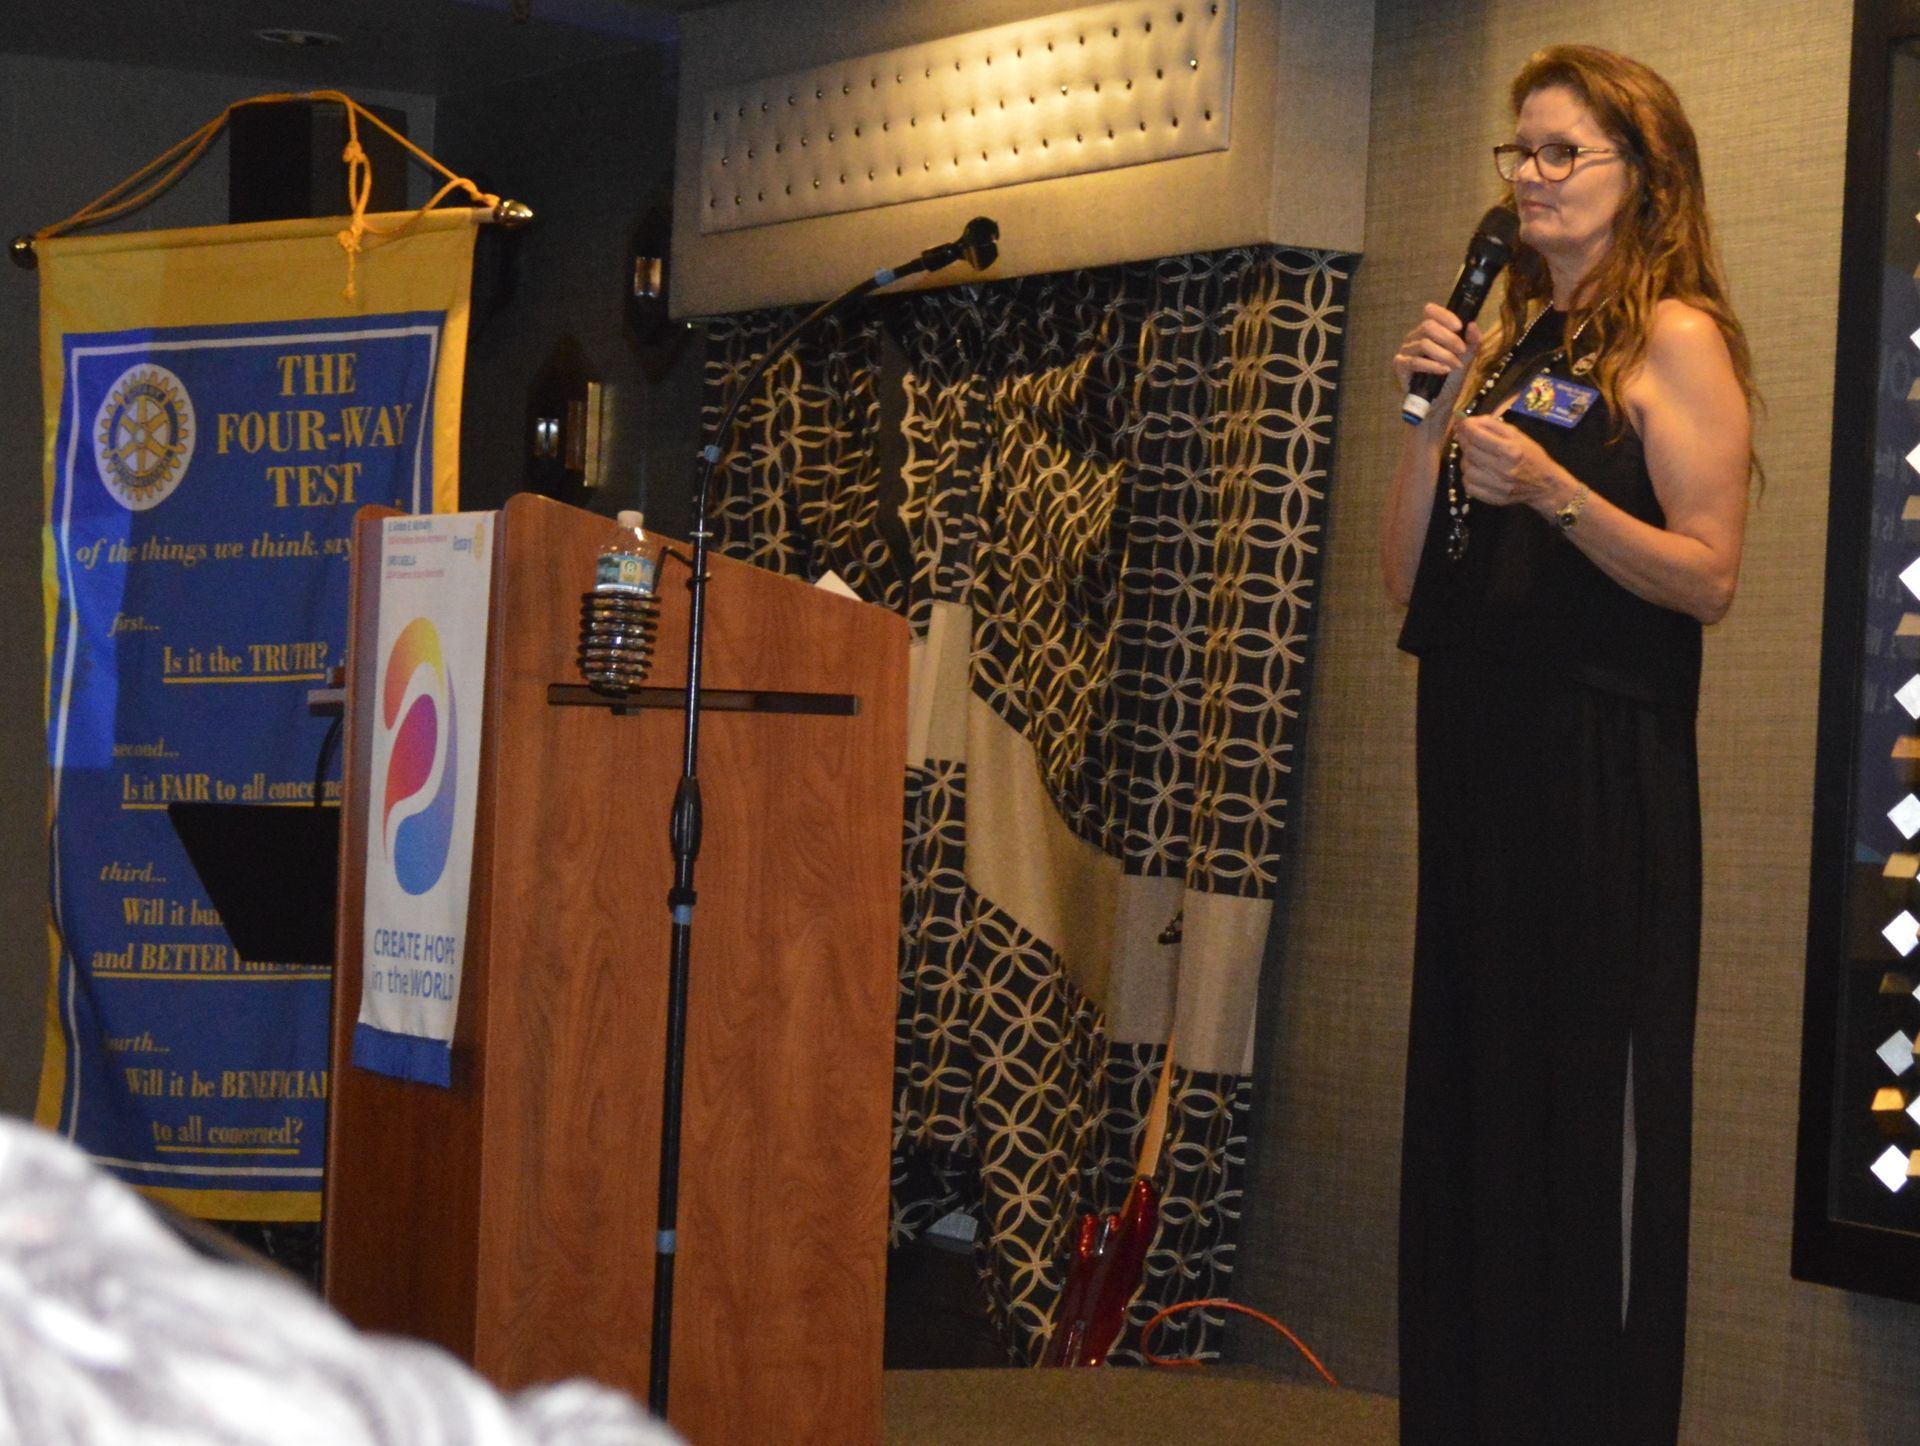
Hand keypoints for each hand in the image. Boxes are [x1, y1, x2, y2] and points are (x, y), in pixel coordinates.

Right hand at [1392, 304, 1482, 418]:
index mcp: (1428, 331)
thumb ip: (1472, 341)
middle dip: (1448, 338)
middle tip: (1461, 351)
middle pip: (1427, 326)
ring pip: (1423, 344)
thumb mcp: (1466, 357)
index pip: (1430, 311)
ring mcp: (1405, 351)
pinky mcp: (1400, 367)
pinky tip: (1444, 370)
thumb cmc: (1450, 379)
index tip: (1459, 327)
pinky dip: (1432, 365)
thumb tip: (1472, 325)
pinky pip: (1415, 362)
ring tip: (1455, 365)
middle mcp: (1414, 337)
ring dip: (1444, 354)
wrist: (1439, 404)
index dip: (1444, 315)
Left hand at [1454, 415, 1564, 509]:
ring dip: (1466, 460)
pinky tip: (1477, 471)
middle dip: (1464, 441)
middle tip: (1466, 437)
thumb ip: (1493, 425)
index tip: (1462, 423)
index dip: (1465, 428)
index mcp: (1510, 450)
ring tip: (1475, 456)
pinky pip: (1469, 486)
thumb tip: (1469, 421)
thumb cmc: (1531, 455)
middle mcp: (1503, 469)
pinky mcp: (1494, 498)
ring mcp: (1498, 486)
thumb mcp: (1517, 435)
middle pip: (1470, 452)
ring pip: (1466, 469)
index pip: (1477, 437)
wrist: (1545, 484)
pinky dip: (1468, 477)